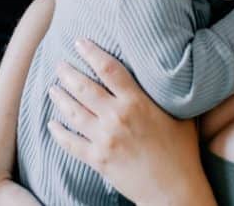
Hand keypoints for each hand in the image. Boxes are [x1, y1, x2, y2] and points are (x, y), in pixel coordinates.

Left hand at [46, 40, 216, 205]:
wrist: (173, 191)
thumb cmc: (182, 152)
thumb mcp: (179, 115)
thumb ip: (166, 95)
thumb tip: (166, 74)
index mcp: (136, 102)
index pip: (109, 69)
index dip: (92, 52)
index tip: (80, 42)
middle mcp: (117, 117)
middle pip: (84, 88)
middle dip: (68, 73)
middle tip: (60, 64)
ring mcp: (104, 139)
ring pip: (73, 112)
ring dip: (60, 97)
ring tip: (53, 88)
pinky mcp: (97, 159)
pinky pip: (71, 142)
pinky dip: (58, 132)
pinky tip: (52, 123)